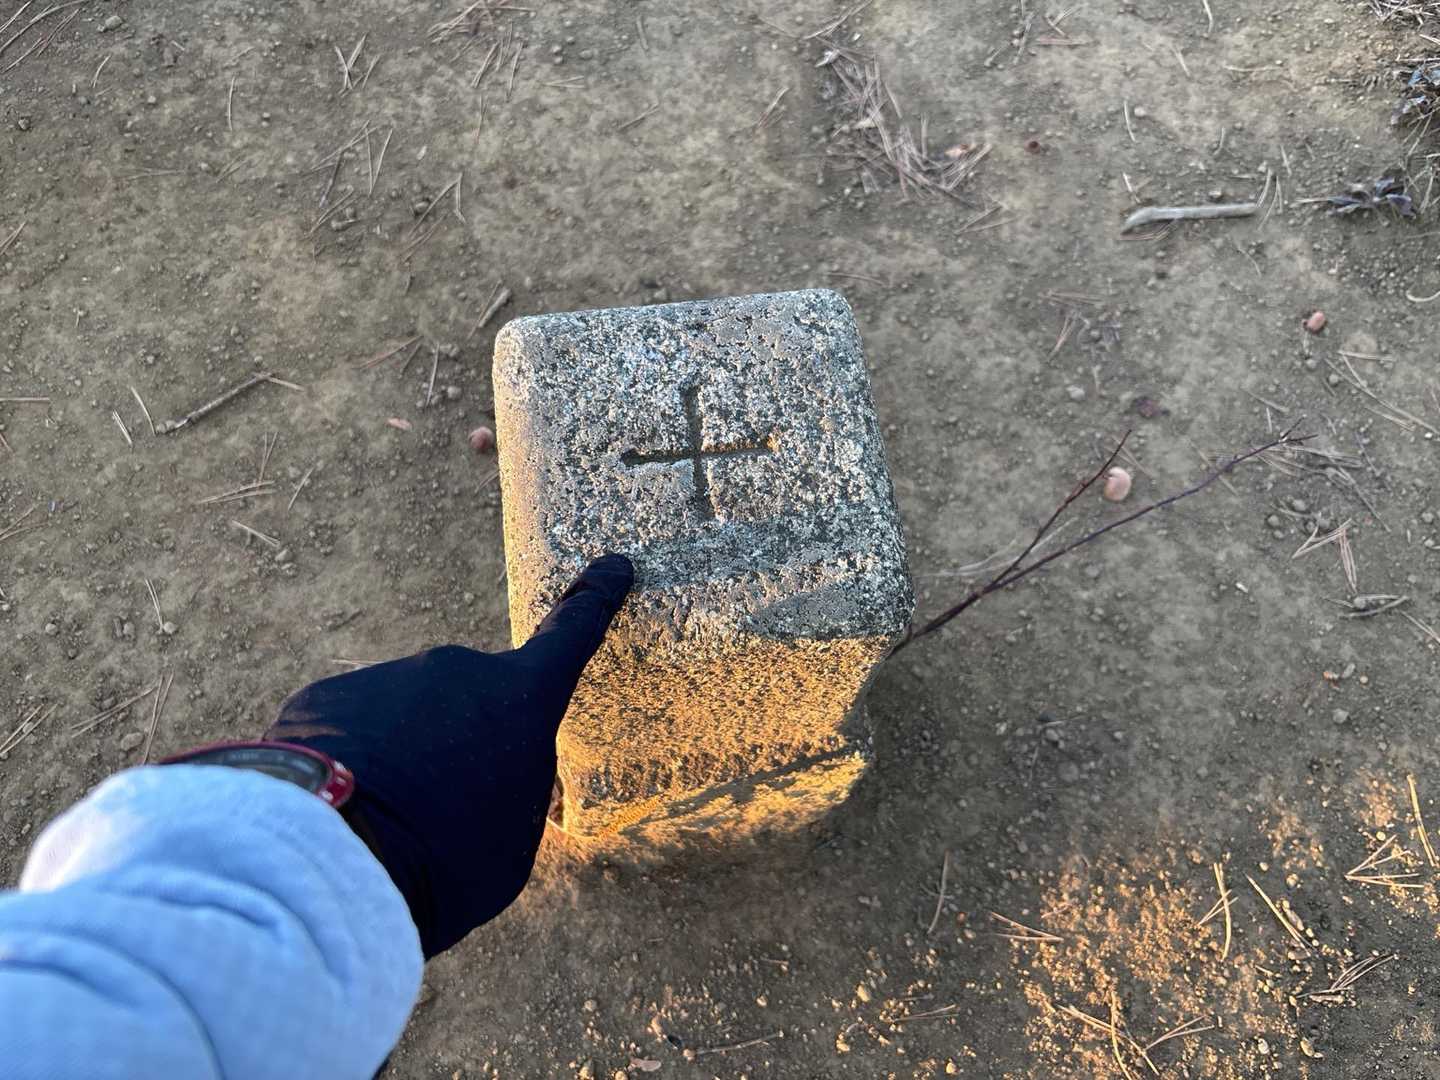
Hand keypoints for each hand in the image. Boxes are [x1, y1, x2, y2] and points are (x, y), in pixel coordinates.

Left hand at [264, 554, 632, 957]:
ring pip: (408, 718)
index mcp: (522, 699)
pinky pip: (353, 728)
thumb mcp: (512, 842)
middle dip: (464, 746)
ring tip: (388, 825)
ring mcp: (390, 677)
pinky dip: (353, 763)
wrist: (336, 861)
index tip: (613, 565)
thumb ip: (510, 791)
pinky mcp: (328, 695)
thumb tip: (486, 779)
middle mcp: (459, 670)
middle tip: (445, 815)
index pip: (571, 636)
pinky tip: (342, 809)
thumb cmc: (447, 864)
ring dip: (404, 759)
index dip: (595, 600)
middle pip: (473, 703)